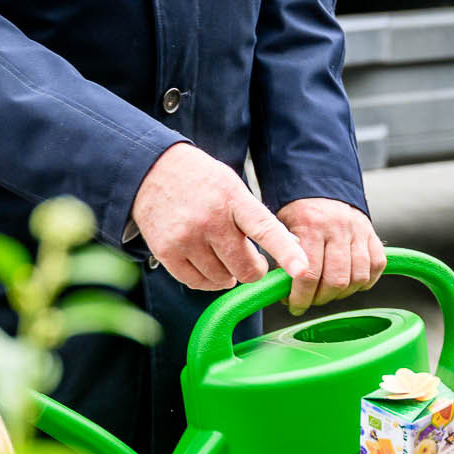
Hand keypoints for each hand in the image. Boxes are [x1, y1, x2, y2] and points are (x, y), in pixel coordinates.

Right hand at [131, 143, 309, 290]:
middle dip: (252, 269)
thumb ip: (259, 217)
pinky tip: (205, 263)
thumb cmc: (201, 181)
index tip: (302, 270)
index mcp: (233, 198)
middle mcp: (210, 219)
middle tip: (249, 258)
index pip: (265, 228)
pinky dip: (206, 280)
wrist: (151, 170)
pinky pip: (197, 283)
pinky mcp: (167, 251)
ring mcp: (186, 237)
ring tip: (219, 253)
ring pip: (222, 280)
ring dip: (227, 274)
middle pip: (245, 268)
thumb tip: (292, 246)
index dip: (286, 252)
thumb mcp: (233, 187)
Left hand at [274, 197, 384, 315]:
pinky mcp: (372, 234)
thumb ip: (282, 255)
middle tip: (310, 300)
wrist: (320, 184)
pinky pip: (377, 266)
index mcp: (310, 225)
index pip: (309, 273)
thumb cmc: (296, 211)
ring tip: (328, 293)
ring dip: (342, 294)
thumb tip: (282, 289)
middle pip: (337, 280)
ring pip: (358, 277)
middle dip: (321, 298)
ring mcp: (358, 230)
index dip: (301, 297)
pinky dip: (365, 281)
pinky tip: (349, 283)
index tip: (294, 306)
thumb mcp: (279, 226)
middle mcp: (338, 227)